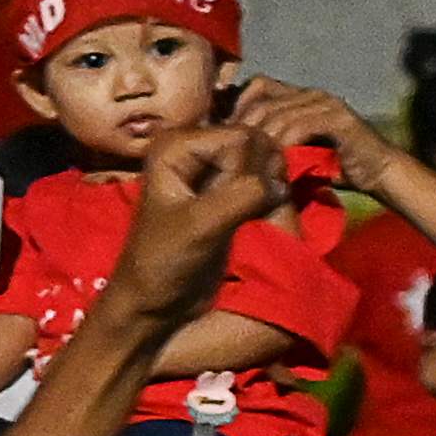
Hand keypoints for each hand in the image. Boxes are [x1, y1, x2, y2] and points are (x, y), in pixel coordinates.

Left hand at [100, 122, 278, 332]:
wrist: (155, 297)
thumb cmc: (165, 260)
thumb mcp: (201, 226)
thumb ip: (239, 197)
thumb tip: (279, 183)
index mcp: (177, 144)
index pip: (241, 139)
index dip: (245, 174)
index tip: (224, 208)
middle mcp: (195, 146)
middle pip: (258, 144)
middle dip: (261, 179)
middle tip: (243, 213)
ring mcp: (213, 166)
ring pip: (267, 160)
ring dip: (269, 190)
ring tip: (250, 217)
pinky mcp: (228, 187)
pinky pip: (267, 179)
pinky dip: (271, 198)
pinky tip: (259, 218)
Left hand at [227, 75, 391, 190]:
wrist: (378, 172)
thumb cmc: (332, 166)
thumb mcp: (293, 152)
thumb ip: (269, 143)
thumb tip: (230, 149)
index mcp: (298, 96)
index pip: (256, 85)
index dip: (237, 108)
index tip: (227, 138)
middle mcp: (311, 93)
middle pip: (262, 101)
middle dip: (244, 130)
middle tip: (235, 157)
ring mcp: (326, 103)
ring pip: (278, 115)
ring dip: (262, 142)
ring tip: (253, 166)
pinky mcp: (340, 118)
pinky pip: (301, 126)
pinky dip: (285, 145)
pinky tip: (277, 164)